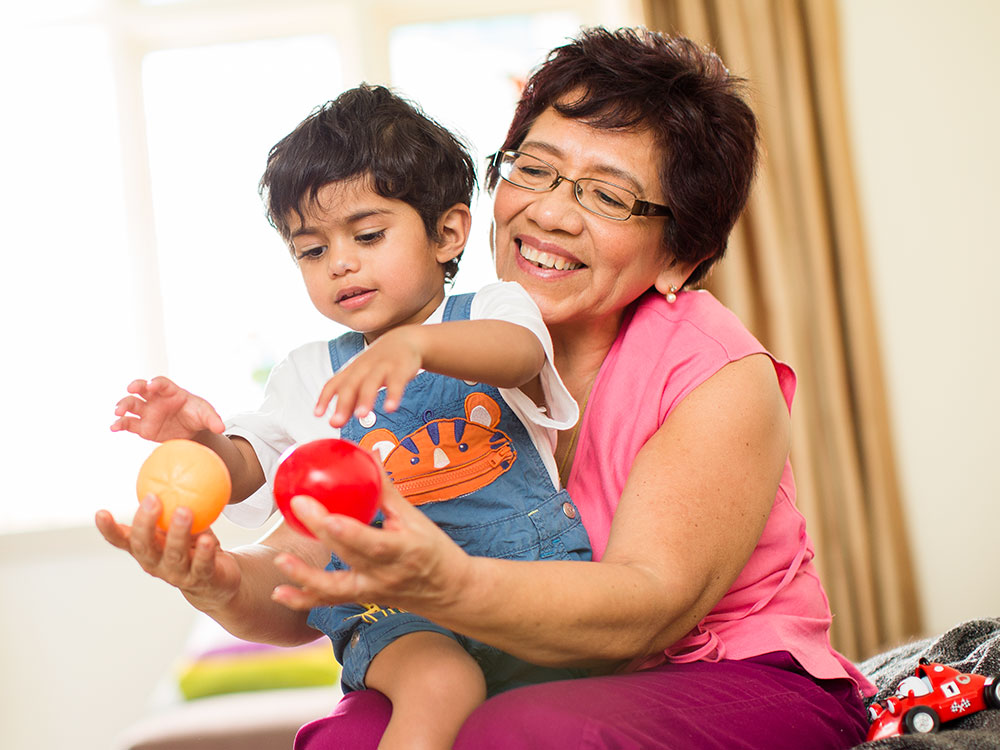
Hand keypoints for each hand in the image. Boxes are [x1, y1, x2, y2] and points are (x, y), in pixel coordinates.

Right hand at [95, 496, 241, 611]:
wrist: (216, 579)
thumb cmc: (192, 544)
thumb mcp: (179, 523)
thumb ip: (170, 503)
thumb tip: (168, 463)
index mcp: (145, 549)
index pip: (121, 540)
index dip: (109, 529)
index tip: (101, 512)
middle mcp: (155, 563)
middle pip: (144, 546)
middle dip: (145, 523)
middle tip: (152, 499)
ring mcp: (177, 574)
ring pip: (174, 555)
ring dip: (178, 532)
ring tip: (184, 511)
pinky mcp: (201, 579)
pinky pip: (202, 565)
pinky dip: (203, 552)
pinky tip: (207, 538)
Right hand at [111, 376, 225, 441]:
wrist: (191, 431)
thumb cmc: (197, 416)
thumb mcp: (207, 416)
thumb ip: (213, 420)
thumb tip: (220, 428)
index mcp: (171, 392)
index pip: (162, 383)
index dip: (156, 383)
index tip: (151, 386)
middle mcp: (155, 399)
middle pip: (141, 388)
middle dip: (136, 386)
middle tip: (131, 389)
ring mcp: (147, 412)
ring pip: (131, 404)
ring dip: (123, 405)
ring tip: (118, 411)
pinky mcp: (142, 426)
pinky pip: (128, 423)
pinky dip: (119, 424)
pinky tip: (114, 427)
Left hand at [270, 477, 471, 615]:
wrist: (450, 592)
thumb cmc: (435, 550)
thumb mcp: (416, 518)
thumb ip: (386, 490)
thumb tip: (368, 455)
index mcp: (403, 550)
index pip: (372, 541)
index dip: (347, 530)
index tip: (325, 509)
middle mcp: (386, 574)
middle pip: (348, 554)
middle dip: (320, 531)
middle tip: (296, 505)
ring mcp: (372, 590)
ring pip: (335, 588)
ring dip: (304, 576)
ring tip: (280, 561)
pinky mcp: (363, 600)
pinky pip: (331, 601)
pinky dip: (304, 599)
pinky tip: (280, 592)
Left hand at [314, 327, 423, 427]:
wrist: (405, 339)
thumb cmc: (379, 363)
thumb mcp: (362, 379)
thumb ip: (350, 401)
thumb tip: (335, 422)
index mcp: (352, 371)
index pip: (334, 383)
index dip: (324, 398)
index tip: (317, 414)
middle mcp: (364, 368)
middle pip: (350, 385)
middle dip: (342, 404)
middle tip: (336, 422)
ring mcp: (382, 367)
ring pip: (371, 383)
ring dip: (365, 399)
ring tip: (361, 415)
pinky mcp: (401, 369)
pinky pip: (396, 382)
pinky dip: (393, 395)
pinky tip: (390, 408)